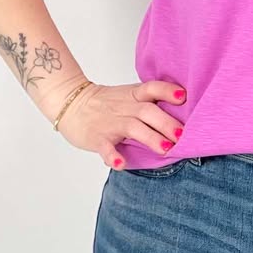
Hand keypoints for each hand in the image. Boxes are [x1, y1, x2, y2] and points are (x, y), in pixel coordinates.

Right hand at [54, 78, 188, 163]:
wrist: (69, 103)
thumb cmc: (105, 104)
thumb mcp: (128, 96)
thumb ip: (149, 104)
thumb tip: (181, 116)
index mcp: (133, 96)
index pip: (152, 88)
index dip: (167, 91)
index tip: (183, 96)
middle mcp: (124, 107)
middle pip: (148, 111)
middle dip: (167, 123)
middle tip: (182, 135)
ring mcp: (110, 123)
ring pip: (133, 128)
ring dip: (151, 138)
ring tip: (166, 149)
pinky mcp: (97, 137)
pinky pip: (105, 147)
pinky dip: (112, 155)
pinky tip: (120, 164)